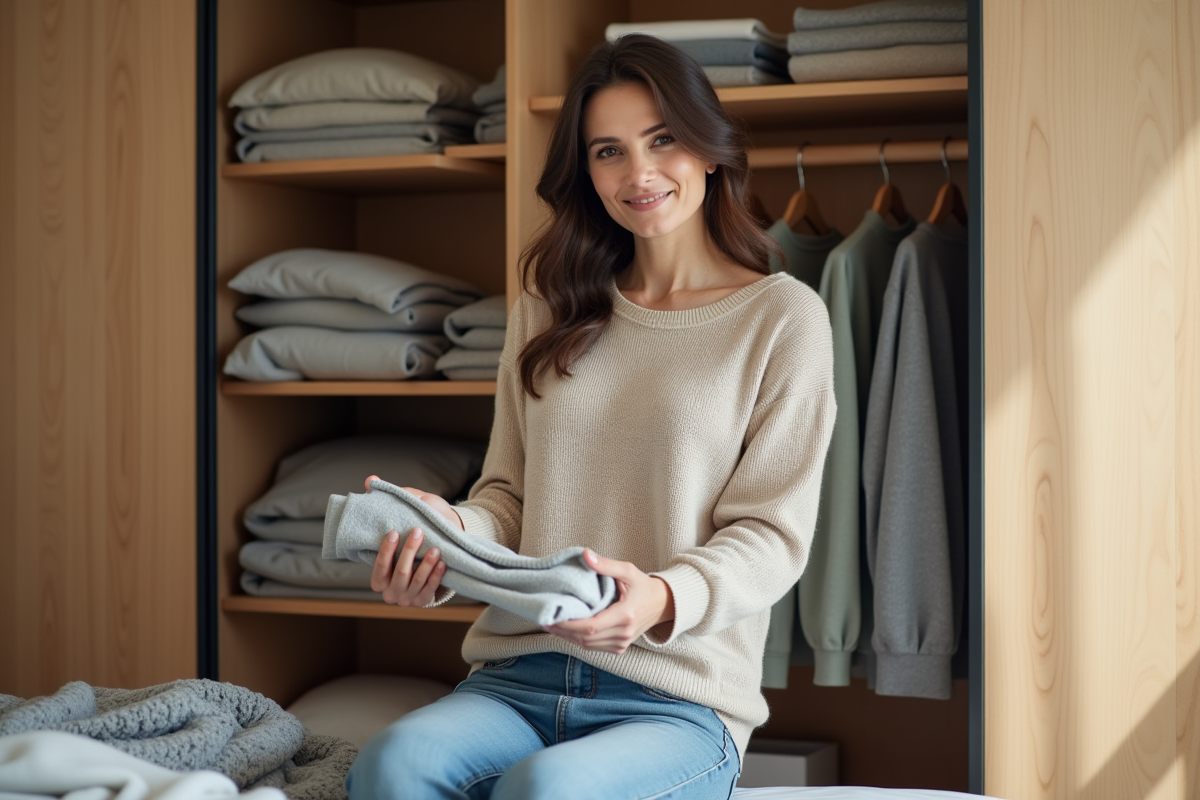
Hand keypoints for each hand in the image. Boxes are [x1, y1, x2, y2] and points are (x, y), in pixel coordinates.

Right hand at [364, 475, 457, 605]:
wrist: (445, 548)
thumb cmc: (421, 529)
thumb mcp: (406, 513)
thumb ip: (390, 499)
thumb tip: (371, 480)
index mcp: (380, 575)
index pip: (378, 568)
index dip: (385, 551)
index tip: (394, 532)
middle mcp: (391, 590)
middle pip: (398, 574)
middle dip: (409, 553)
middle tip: (418, 532)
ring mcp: (408, 598)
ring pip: (415, 582)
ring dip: (425, 565)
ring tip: (435, 549)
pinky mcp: (424, 600)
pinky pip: (430, 591)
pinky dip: (436, 577)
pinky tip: (442, 563)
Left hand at [542, 549, 674, 654]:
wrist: (662, 604)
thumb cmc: (644, 586)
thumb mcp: (627, 571)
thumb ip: (606, 565)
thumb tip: (585, 554)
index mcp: (625, 615)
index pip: (591, 627)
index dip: (569, 625)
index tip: (552, 617)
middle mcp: (624, 633)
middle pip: (586, 639)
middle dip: (563, 631)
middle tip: (545, 619)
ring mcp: (622, 643)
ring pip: (588, 646)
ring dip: (568, 637)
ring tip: (552, 625)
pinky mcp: (620, 647)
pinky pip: (594, 647)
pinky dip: (578, 640)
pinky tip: (567, 631)